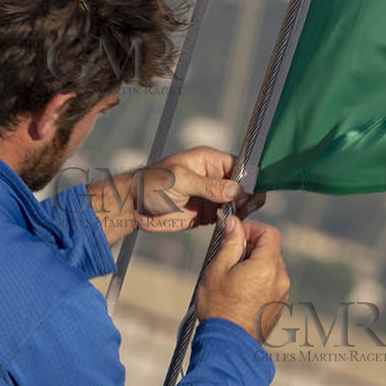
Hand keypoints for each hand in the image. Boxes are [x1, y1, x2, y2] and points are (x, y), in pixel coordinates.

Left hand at [88, 146, 264, 245]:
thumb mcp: (180, 181)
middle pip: (243, 184)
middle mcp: (214, 177)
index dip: (248, 178)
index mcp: (209, 160)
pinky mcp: (208, 213)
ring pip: (239, 201)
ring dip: (243, 209)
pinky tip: (234, 224)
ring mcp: (212, 196)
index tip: (251, 192)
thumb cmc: (152, 184)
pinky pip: (228, 216)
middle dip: (249, 195)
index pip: (239, 165)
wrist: (134, 207)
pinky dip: (234, 220)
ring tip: (239, 216)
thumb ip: (208, 186)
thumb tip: (236, 190)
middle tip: (246, 207)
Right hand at [196, 215, 289, 342]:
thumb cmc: (219, 308)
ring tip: (233, 278)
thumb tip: (235, 223)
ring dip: (255, 264)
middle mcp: (280, 278)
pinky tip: (240, 292)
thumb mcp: (218, 269)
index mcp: (267, 265)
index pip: (270, 233)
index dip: (253, 229)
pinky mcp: (279, 306)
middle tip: (230, 257)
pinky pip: (272, 283)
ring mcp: (282, 293)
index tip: (236, 235)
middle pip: (271, 249)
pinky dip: (259, 280)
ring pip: (271, 267)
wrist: (228, 345)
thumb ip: (230, 243)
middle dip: (252, 247)